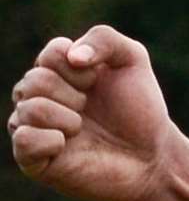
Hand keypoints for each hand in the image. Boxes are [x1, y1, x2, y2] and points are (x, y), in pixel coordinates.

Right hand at [10, 26, 176, 200]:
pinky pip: (23, 141)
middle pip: (36, 81)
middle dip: (73, 95)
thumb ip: (104, 38)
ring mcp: (36, 130)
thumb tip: (72, 56)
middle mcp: (39, 98)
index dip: (79, 70)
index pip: (50, 55)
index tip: (97, 83)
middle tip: (90, 110)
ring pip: (29, 109)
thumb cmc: (141, 112)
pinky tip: (65, 144)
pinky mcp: (37, 162)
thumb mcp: (132, 61)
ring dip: (66, 118)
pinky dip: (48, 140)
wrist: (154, 158)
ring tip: (82, 129)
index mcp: (56, 73)